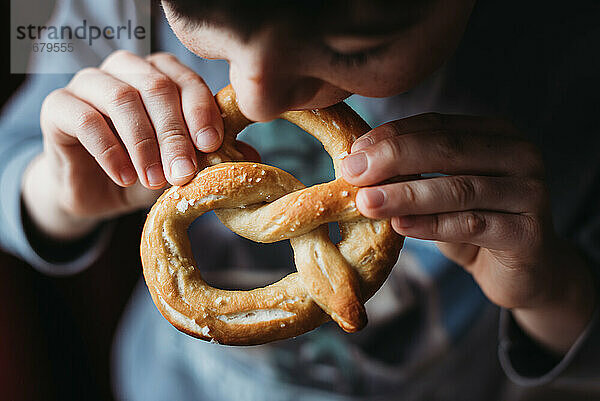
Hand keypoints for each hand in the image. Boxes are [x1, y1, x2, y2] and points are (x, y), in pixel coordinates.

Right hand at [24, 51, 227, 239]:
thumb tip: (250, 157)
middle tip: (183, 174)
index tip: (211, 145)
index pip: (185, 80)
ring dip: (143, 143)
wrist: (96, 193)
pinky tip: (125, 178)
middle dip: (174, 134)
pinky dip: (110, 151)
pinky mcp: (58, 105)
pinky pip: (85, 119)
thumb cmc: (145, 172)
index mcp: (160, 75)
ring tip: (153, 181)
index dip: (201, 111)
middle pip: (156, 87)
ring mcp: (89, 83)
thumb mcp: (182, 167)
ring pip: (121, 98)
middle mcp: (125, 69)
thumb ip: (213, 157)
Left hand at [341, 113, 595, 353]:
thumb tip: (355, 163)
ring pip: (458, 189)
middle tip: (352, 172)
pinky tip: (399, 227)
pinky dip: (430, 225)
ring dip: (406, 194)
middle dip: (393, 159)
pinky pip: (471, 225)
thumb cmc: (476, 222)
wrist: (524, 271)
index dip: (391, 136)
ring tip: (366, 202)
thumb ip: (413, 171)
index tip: (352, 151)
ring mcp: (530, 192)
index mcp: (497, 134)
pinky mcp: (528, 233)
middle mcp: (520, 155)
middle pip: (448, 149)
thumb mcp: (443, 190)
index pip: (436, 125)